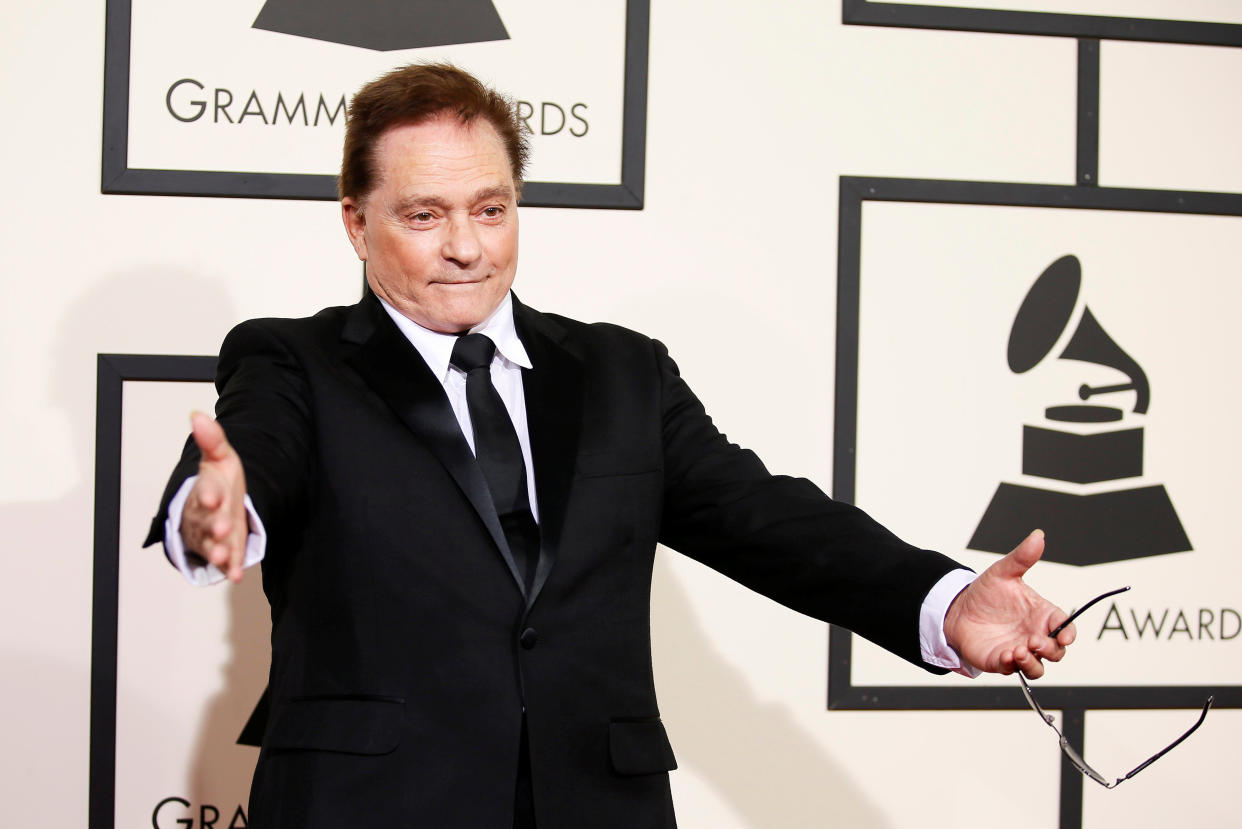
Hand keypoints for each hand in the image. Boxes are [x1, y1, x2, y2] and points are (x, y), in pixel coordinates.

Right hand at [180, 411, 248, 582]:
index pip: (204, 491)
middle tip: (222, 528)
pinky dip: (230, 568)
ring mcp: (212, 535)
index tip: (212, 496)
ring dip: (218, 550)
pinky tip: (236, 575)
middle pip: (207, 520)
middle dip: (214, 524)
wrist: (216, 506)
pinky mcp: (222, 550)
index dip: (207, 494)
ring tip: (225, 554)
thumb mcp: (221, 458)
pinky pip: (225, 561)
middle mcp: (205, 515)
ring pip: (212, 544)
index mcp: (206, 490)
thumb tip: (198, 415)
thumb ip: (213, 440)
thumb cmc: (220, 482)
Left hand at [943, 529, 1075, 677]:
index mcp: (1041, 615)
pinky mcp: (1002, 661)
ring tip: (1020, 651)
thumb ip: (1022, 557)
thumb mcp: (1003, 572)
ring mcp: (1019, 650)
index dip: (1068, 633)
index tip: (1064, 635)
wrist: (959, 609)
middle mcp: (1034, 635)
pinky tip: (1006, 655)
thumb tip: (1037, 536)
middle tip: (1035, 641)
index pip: (1065, 627)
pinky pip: (1013, 671)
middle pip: (1056, 652)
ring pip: (1038, 667)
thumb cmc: (986, 593)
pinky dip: (1012, 666)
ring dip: (1033, 663)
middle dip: (1051, 650)